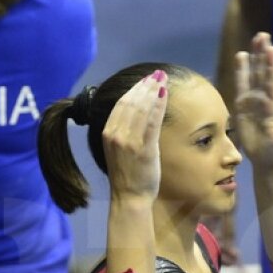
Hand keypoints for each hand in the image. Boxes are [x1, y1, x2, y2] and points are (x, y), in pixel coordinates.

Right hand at [102, 70, 167, 201]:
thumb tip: (134, 116)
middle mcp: (115, 134)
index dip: (134, 89)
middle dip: (145, 85)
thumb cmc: (127, 176)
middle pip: (131, 102)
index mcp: (107, 133)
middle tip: (157, 74)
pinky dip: (159, 105)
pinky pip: (153, 121)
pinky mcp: (144, 148)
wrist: (129, 198)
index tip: (145, 80)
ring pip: (142, 108)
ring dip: (153, 90)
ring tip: (162, 79)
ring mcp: (129, 141)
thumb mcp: (117, 150)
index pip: (121, 104)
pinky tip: (165, 94)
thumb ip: (123, 133)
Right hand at [232, 32, 272, 168]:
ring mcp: (254, 100)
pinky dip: (241, 71)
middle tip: (263, 35)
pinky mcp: (243, 105)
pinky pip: (241, 84)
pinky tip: (241, 56)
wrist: (266, 158)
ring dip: (254, 57)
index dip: (272, 66)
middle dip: (263, 54)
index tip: (272, 49)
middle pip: (263, 72)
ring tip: (255, 39)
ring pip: (254, 74)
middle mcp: (265, 98)